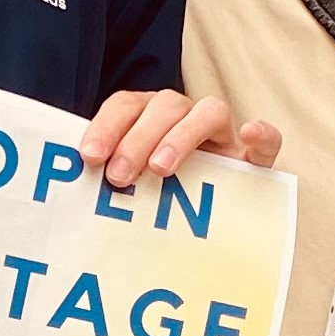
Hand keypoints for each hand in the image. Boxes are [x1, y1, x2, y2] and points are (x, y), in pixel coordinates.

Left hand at [80, 89, 281, 186]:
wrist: (205, 230)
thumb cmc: (154, 206)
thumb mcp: (125, 192)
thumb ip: (105, 179)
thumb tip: (67, 186)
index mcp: (148, 118)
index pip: (126, 105)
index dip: (107, 125)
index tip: (89, 156)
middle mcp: (184, 119)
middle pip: (163, 106)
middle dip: (137, 138)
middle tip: (119, 176)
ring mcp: (222, 137)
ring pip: (209, 112)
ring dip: (181, 136)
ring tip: (161, 169)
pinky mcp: (255, 160)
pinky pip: (266, 141)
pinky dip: (262, 134)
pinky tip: (250, 135)